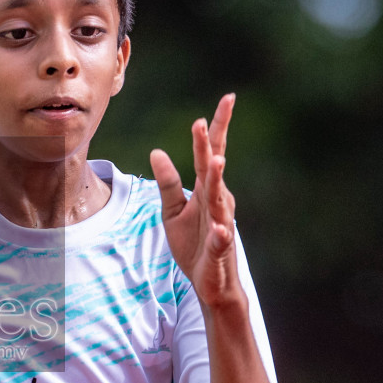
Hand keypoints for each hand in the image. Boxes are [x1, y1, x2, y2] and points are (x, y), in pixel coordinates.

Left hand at [150, 93, 241, 311]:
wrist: (210, 283)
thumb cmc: (195, 245)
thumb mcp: (173, 211)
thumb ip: (168, 182)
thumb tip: (157, 152)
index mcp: (207, 190)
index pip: (211, 153)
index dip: (214, 128)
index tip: (225, 100)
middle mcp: (218, 202)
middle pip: (215, 169)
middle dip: (212, 145)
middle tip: (205, 121)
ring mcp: (222, 225)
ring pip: (220, 200)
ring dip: (218, 181)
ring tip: (216, 161)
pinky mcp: (221, 250)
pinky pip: (221, 241)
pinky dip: (221, 235)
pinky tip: (220, 229)